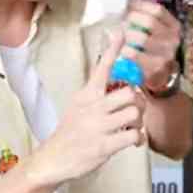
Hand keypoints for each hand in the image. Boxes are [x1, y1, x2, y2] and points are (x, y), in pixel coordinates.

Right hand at [25, 34, 146, 186]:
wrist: (53, 159)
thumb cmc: (70, 132)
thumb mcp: (78, 106)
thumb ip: (96, 94)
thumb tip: (117, 82)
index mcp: (86, 95)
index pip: (101, 68)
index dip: (113, 49)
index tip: (121, 32)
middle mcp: (92, 107)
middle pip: (129, 92)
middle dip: (138, 101)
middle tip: (135, 109)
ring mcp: (98, 127)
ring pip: (134, 112)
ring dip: (139, 121)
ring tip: (133, 127)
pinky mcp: (104, 146)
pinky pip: (133, 135)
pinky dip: (138, 138)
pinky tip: (134, 140)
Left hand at [121, 0, 182, 92]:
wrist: (155, 78)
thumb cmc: (149, 50)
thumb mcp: (152, 32)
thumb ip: (144, 17)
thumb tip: (128, 0)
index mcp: (174, 27)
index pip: (158, 10)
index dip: (140, 5)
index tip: (128, 5)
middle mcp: (173, 40)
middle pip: (150, 22)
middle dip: (132, 20)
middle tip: (122, 23)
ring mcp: (165, 55)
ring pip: (141, 37)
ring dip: (126, 36)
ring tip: (122, 38)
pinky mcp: (155, 69)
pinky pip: (134, 54)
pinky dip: (125, 51)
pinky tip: (123, 51)